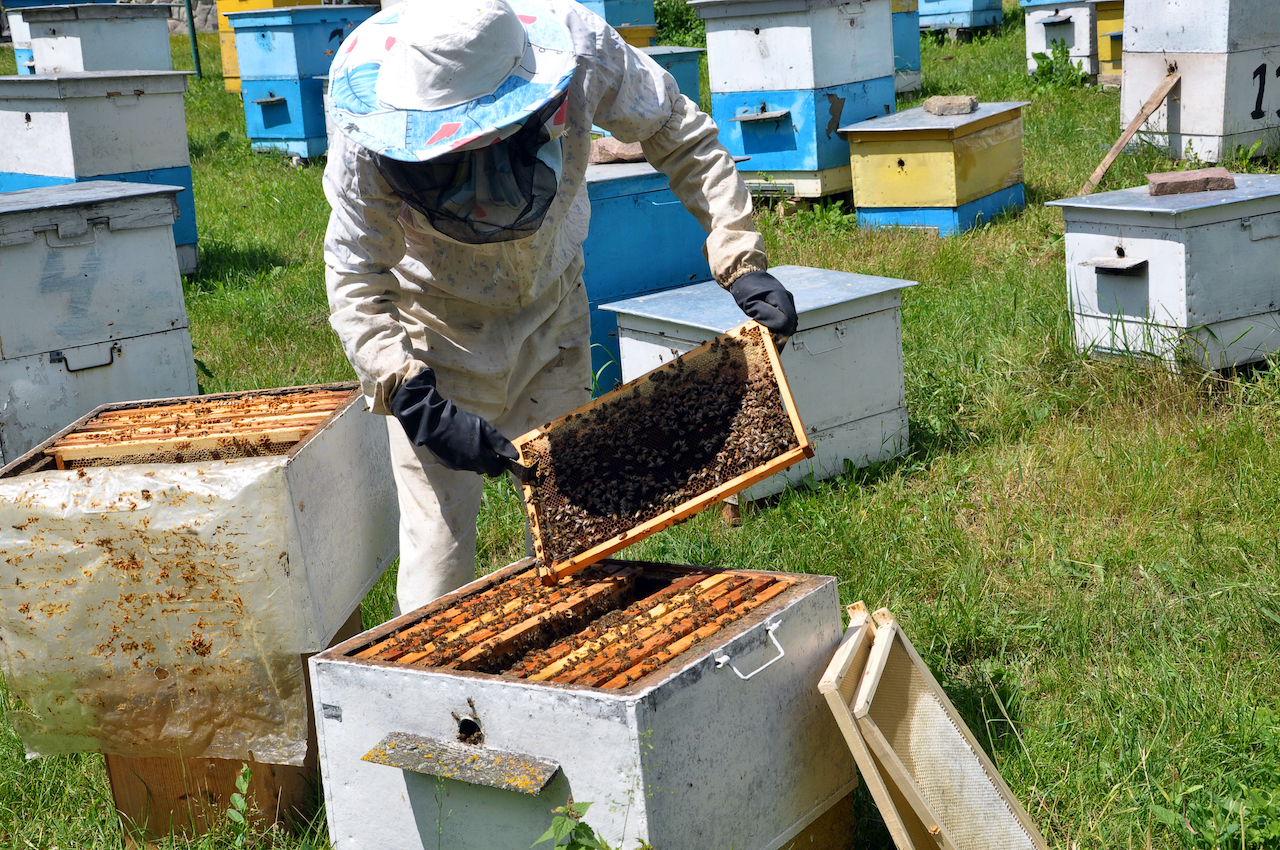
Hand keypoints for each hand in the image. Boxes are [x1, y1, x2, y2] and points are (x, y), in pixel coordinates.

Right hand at [390, 368, 518, 476]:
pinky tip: (459, 443)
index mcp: (477, 458)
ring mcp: (455, 466)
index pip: (496, 471)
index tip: (500, 455)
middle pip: (484, 470)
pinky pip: (461, 464)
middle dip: (488, 461)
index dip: (501, 464)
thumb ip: (500, 443)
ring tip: (470, 441)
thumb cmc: (459, 421)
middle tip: (486, 445)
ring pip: (472, 467)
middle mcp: (467, 466)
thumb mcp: (483, 428)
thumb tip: (515, 456)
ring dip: (476, 459)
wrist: (431, 421)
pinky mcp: (447, 464)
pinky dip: (464, 457)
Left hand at [730, 271, 797, 338]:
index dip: (781, 334)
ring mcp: (788, 300)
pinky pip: (788, 318)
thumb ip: (764, 315)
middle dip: (783, 336)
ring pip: (791, 321)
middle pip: (791, 322)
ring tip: (771, 340)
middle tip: (771, 347)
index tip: (773, 344)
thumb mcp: (751, 304)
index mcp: (780, 296)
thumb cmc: (745, 290)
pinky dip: (782, 327)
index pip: (787, 319)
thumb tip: (779, 329)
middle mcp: (788, 298)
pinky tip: (772, 331)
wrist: (746, 276)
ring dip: (783, 332)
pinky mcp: (786, 303)